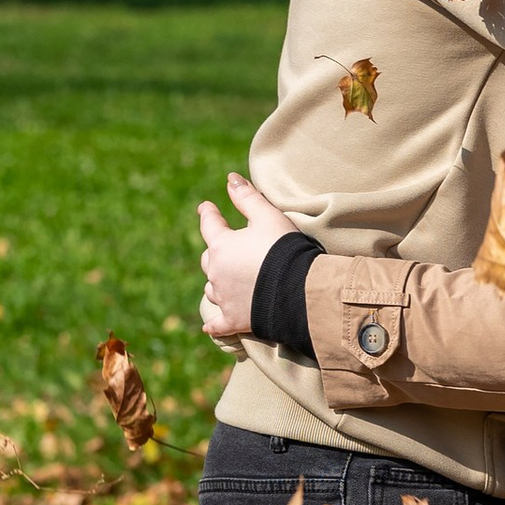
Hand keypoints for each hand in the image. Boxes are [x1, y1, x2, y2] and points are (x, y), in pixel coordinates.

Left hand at [197, 173, 296, 342]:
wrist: (297, 291)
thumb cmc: (283, 250)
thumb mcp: (268, 216)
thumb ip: (247, 197)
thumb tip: (230, 178)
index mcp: (222, 245)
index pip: (210, 224)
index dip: (208, 213)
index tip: (206, 207)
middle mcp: (216, 272)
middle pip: (208, 259)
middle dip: (214, 252)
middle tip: (223, 248)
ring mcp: (224, 298)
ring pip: (212, 289)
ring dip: (217, 283)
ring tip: (224, 282)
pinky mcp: (233, 320)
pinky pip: (218, 324)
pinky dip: (214, 324)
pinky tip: (210, 326)